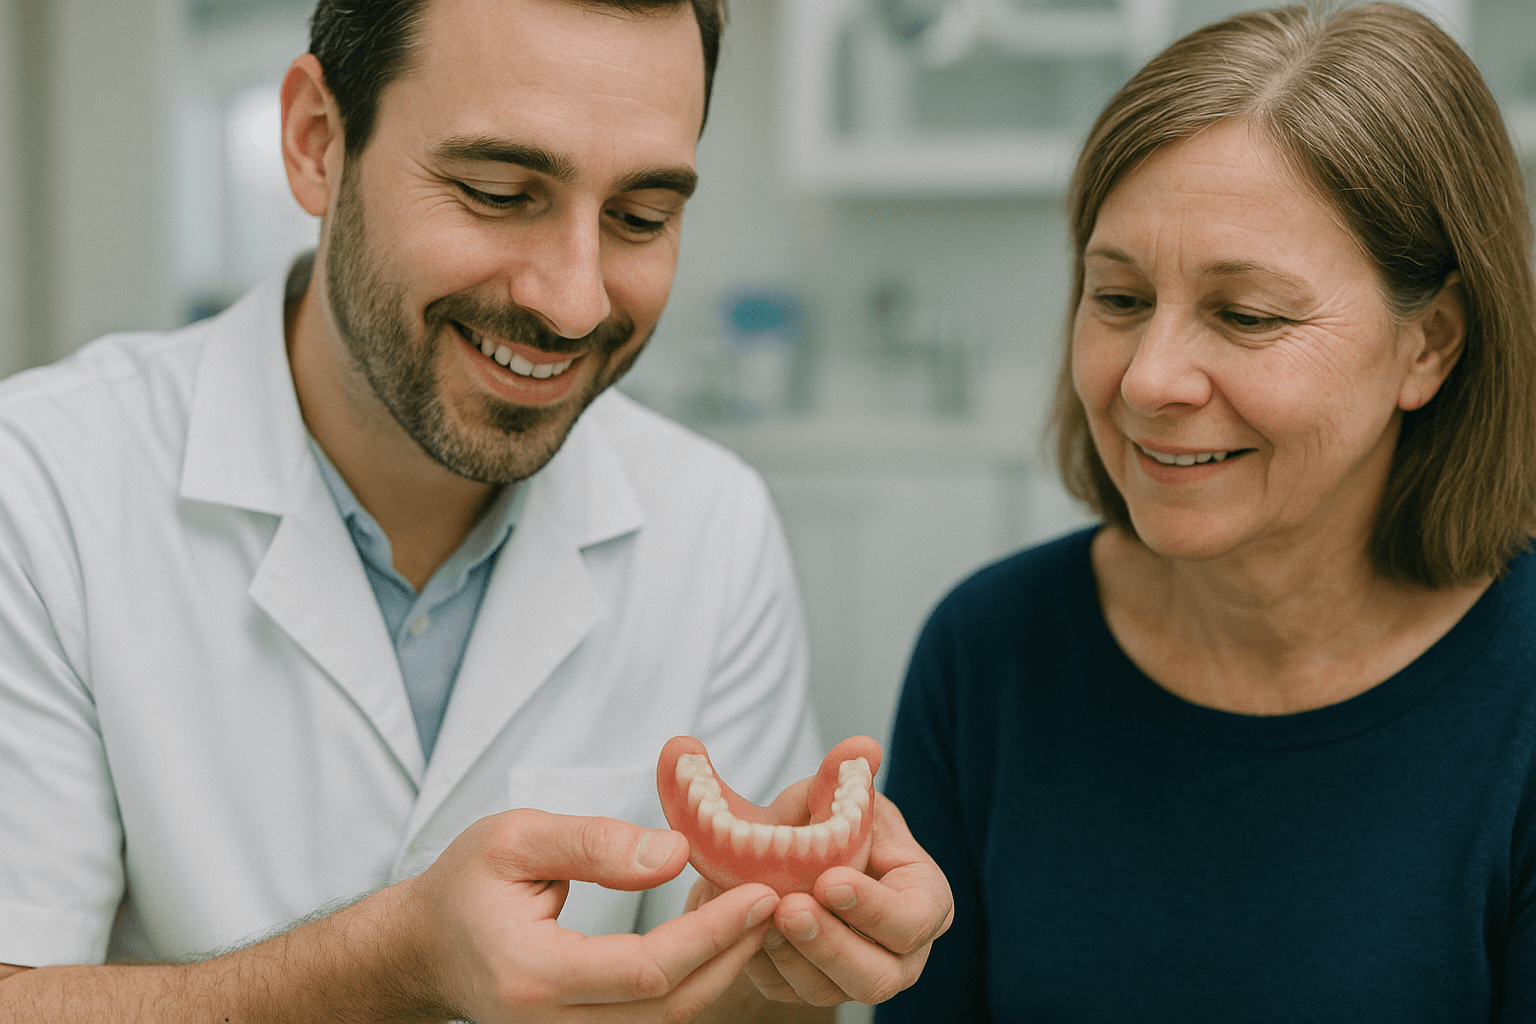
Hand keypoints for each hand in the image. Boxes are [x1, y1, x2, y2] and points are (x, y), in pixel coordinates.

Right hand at [406, 808, 780, 1021]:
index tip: (761, 889)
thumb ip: (594, 844)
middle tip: (781, 898)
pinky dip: (696, 979)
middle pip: (670, 1008)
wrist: (425, 945)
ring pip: (668, 1022)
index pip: (645, 971)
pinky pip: (654, 1019)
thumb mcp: (515, 838)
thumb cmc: (466, 884)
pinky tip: (720, 934)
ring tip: (759, 909)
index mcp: (531, 976)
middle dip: (734, 954)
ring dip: (722, 969)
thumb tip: (675, 853)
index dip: (712, 934)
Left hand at [728, 793, 952, 1005]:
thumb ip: (846, 774)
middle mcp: (897, 952)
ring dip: (789, 954)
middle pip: (877, 976)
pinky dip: (761, 962)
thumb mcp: (835, 794)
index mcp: (922, 901)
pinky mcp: (809, 988)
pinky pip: (786, 990)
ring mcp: (852, 977)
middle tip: (789, 906)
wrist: (781, 850)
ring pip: (827, 991)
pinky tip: (741, 927)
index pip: (914, 919)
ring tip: (757, 911)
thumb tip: (862, 749)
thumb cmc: (825, 822)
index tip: (831, 880)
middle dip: (830, 944)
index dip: (876, 908)